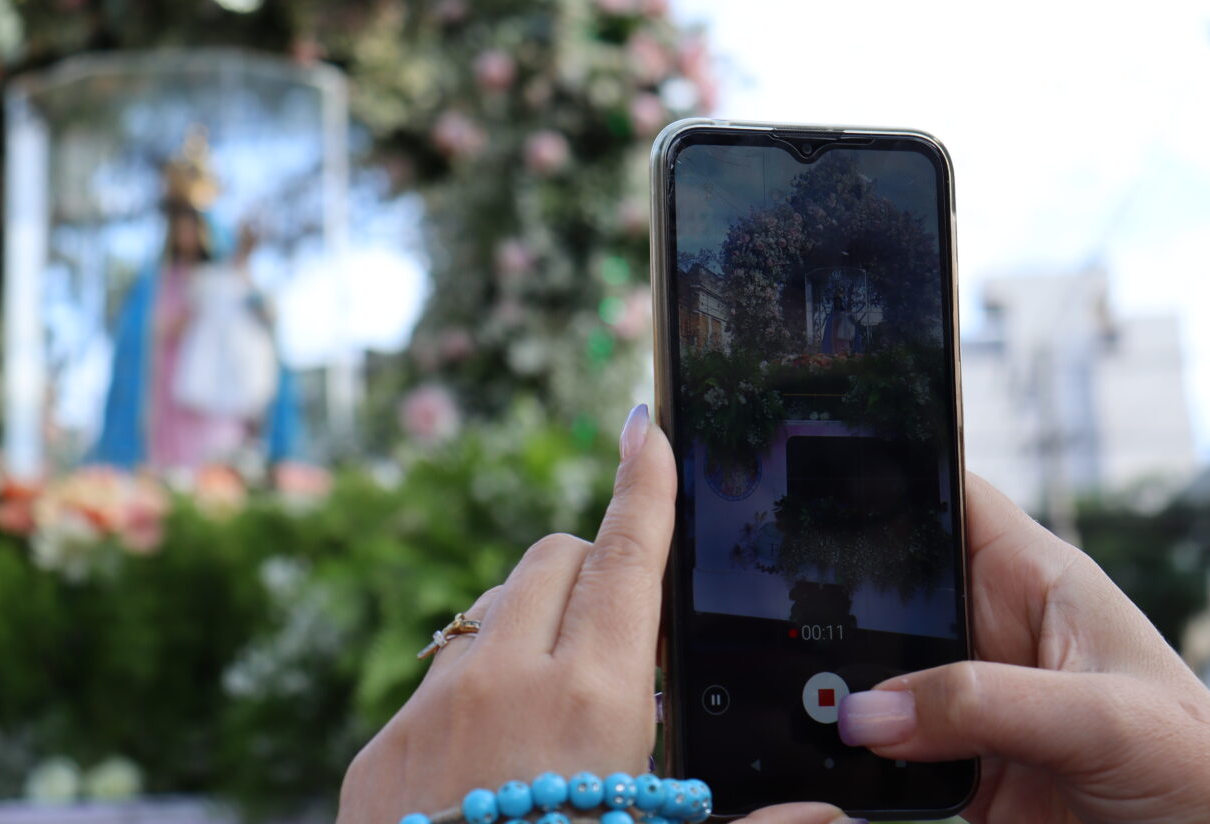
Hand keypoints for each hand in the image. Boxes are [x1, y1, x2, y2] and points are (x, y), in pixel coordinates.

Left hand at [336, 405, 672, 822]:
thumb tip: (833, 813)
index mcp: (594, 701)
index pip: (627, 555)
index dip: (644, 484)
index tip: (644, 425)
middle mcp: (505, 681)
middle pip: (554, 558)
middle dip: (592, 571)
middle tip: (619, 640)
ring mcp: (431, 709)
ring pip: (490, 612)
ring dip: (530, 631)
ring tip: (553, 720)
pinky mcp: (377, 747)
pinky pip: (436, 679)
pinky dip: (473, 693)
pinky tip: (487, 770)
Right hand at [746, 472, 1209, 823]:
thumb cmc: (1204, 772)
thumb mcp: (1102, 720)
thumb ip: (986, 704)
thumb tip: (869, 713)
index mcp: (1033, 578)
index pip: (946, 495)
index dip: (881, 471)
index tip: (805, 470)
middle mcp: (990, 631)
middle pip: (886, 589)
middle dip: (830, 594)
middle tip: (771, 608)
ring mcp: (968, 703)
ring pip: (870, 672)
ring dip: (833, 684)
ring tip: (790, 691)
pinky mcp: (954, 770)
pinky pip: (877, 751)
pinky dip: (847, 755)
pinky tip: (823, 757)